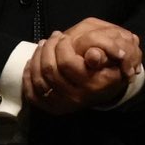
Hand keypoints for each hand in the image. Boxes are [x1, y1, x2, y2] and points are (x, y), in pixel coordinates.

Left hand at [25, 18, 139, 113]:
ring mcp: (62, 104)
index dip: (61, 46)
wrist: (107, 92)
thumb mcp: (116, 60)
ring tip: (43, 45)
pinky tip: (31, 63)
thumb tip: (92, 54)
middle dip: (47, 48)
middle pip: (49, 70)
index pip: (67, 62)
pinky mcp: (51, 108)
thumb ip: (104, 54)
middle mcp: (75, 97)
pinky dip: (28, 77)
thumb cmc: (110, 70)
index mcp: (91, 85)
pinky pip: (32, 94)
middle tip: (52, 37)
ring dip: (36, 58)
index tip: (64, 36)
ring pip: (39, 79)